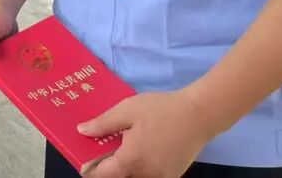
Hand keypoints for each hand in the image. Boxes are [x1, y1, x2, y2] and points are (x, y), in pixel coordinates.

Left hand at [81, 90, 217, 177]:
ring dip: (125, 170)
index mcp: (131, 160)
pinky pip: (150, 176)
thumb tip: (82, 131)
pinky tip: (138, 152)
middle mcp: (146, 174)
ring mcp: (162, 177)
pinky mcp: (173, 175)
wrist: (199, 114)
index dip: (90, 170)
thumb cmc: (161, 110)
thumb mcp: (126, 111)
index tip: (83, 161)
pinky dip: (140, 169)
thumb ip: (103, 124)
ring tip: (120, 150)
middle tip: (101, 152)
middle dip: (108, 169)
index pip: (103, 175)